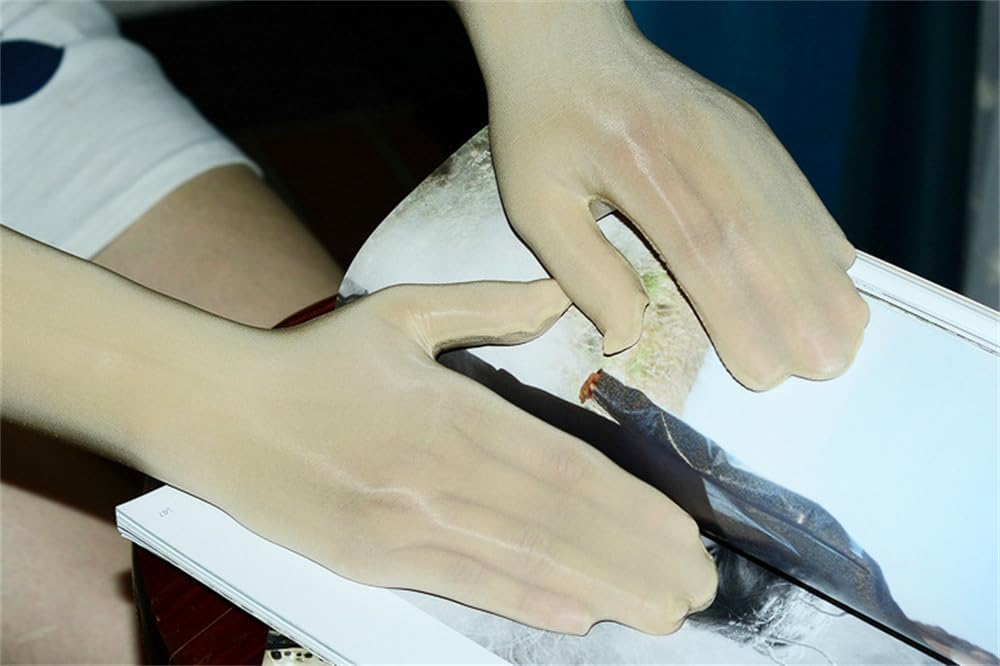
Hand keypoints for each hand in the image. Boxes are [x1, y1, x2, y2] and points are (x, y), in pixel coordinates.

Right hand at [213, 281, 716, 634]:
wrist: (217, 408)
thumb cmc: (313, 359)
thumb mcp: (399, 311)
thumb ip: (487, 306)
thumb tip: (557, 296)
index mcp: (448, 408)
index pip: (562, 465)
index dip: (630, 505)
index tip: (682, 530)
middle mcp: (435, 471)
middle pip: (556, 522)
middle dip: (635, 558)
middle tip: (697, 586)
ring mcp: (403, 523)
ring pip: (520, 561)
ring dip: (599, 589)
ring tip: (661, 609)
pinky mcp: (370, 560)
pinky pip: (463, 586)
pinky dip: (525, 603)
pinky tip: (578, 616)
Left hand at [460, 3, 868, 389]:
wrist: (566, 42)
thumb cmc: (543, 128)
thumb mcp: (535, 200)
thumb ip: (581, 268)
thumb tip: (626, 333)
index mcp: (637, 162)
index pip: (702, 246)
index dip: (740, 312)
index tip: (764, 370)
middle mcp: (698, 141)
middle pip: (761, 233)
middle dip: (797, 307)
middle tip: (823, 366)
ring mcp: (732, 130)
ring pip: (789, 209)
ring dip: (820, 275)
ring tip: (844, 334)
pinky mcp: (747, 127)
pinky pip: (793, 185)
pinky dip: (817, 231)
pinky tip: (837, 272)